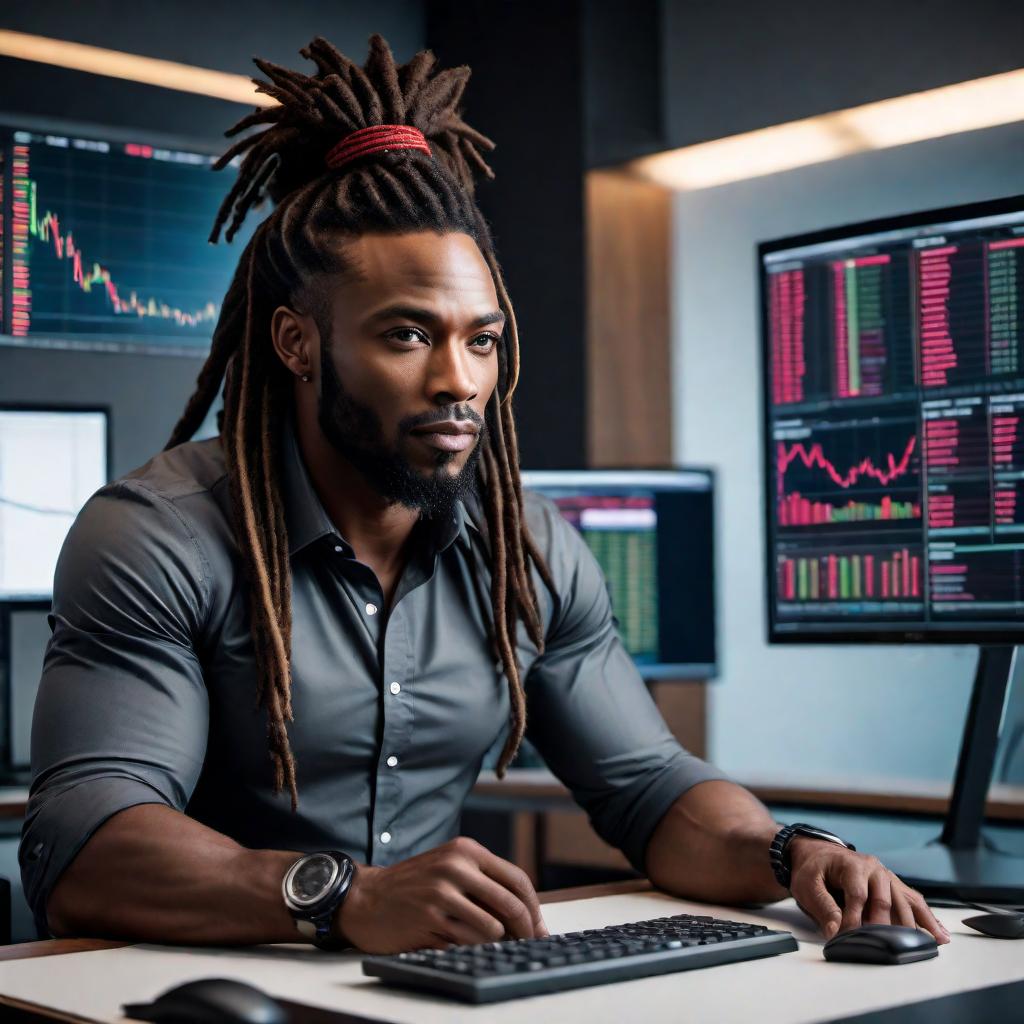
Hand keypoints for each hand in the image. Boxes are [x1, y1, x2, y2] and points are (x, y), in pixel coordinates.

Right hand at [335, 836, 548, 953]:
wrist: (366, 897)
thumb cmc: (414, 884)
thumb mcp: (450, 867)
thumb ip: (484, 882)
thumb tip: (526, 914)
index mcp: (466, 850)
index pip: (517, 879)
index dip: (533, 907)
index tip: (539, 926)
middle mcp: (456, 867)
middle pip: (510, 905)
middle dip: (525, 931)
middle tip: (527, 944)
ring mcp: (441, 894)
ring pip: (491, 929)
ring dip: (494, 943)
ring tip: (486, 943)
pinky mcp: (429, 920)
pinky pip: (466, 944)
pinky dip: (470, 950)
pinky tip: (461, 945)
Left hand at [788, 838, 949, 944]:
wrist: (816, 855)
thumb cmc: (812, 870)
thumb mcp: (807, 885)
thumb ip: (822, 907)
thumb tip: (835, 931)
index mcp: (853, 865)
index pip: (858, 895)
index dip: (855, 918)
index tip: (849, 937)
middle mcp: (875, 869)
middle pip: (886, 900)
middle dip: (886, 926)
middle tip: (886, 948)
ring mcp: (887, 877)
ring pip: (906, 901)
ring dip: (918, 923)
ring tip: (932, 943)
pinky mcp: (892, 886)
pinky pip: (913, 901)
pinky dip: (926, 917)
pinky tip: (939, 934)